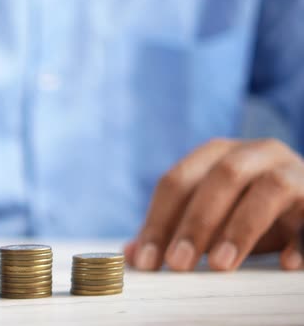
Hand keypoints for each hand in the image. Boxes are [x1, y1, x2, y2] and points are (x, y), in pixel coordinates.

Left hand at [126, 138, 303, 271]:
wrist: (303, 204)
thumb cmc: (248, 211)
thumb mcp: (209, 219)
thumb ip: (173, 230)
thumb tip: (132, 254)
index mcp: (216, 155)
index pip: (177, 182)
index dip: (158, 221)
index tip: (147, 261)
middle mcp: (254, 153)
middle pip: (220, 178)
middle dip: (196, 222)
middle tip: (179, 264)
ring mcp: (292, 170)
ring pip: (269, 188)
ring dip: (241, 228)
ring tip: (221, 264)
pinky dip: (301, 239)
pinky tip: (286, 264)